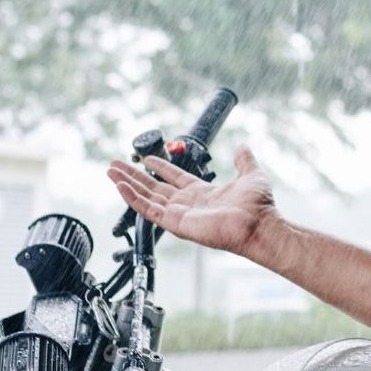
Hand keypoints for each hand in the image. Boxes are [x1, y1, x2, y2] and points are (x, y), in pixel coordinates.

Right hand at [106, 145, 276, 256]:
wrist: (259, 223)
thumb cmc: (258, 206)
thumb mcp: (251, 174)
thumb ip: (244, 160)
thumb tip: (243, 147)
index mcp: (203, 192)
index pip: (175, 177)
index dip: (160, 167)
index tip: (146, 157)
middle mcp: (189, 203)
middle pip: (154, 186)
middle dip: (134, 175)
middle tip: (116, 164)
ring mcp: (180, 214)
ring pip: (147, 197)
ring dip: (127, 184)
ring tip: (111, 172)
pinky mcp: (175, 223)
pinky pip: (149, 210)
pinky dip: (133, 198)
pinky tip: (120, 186)